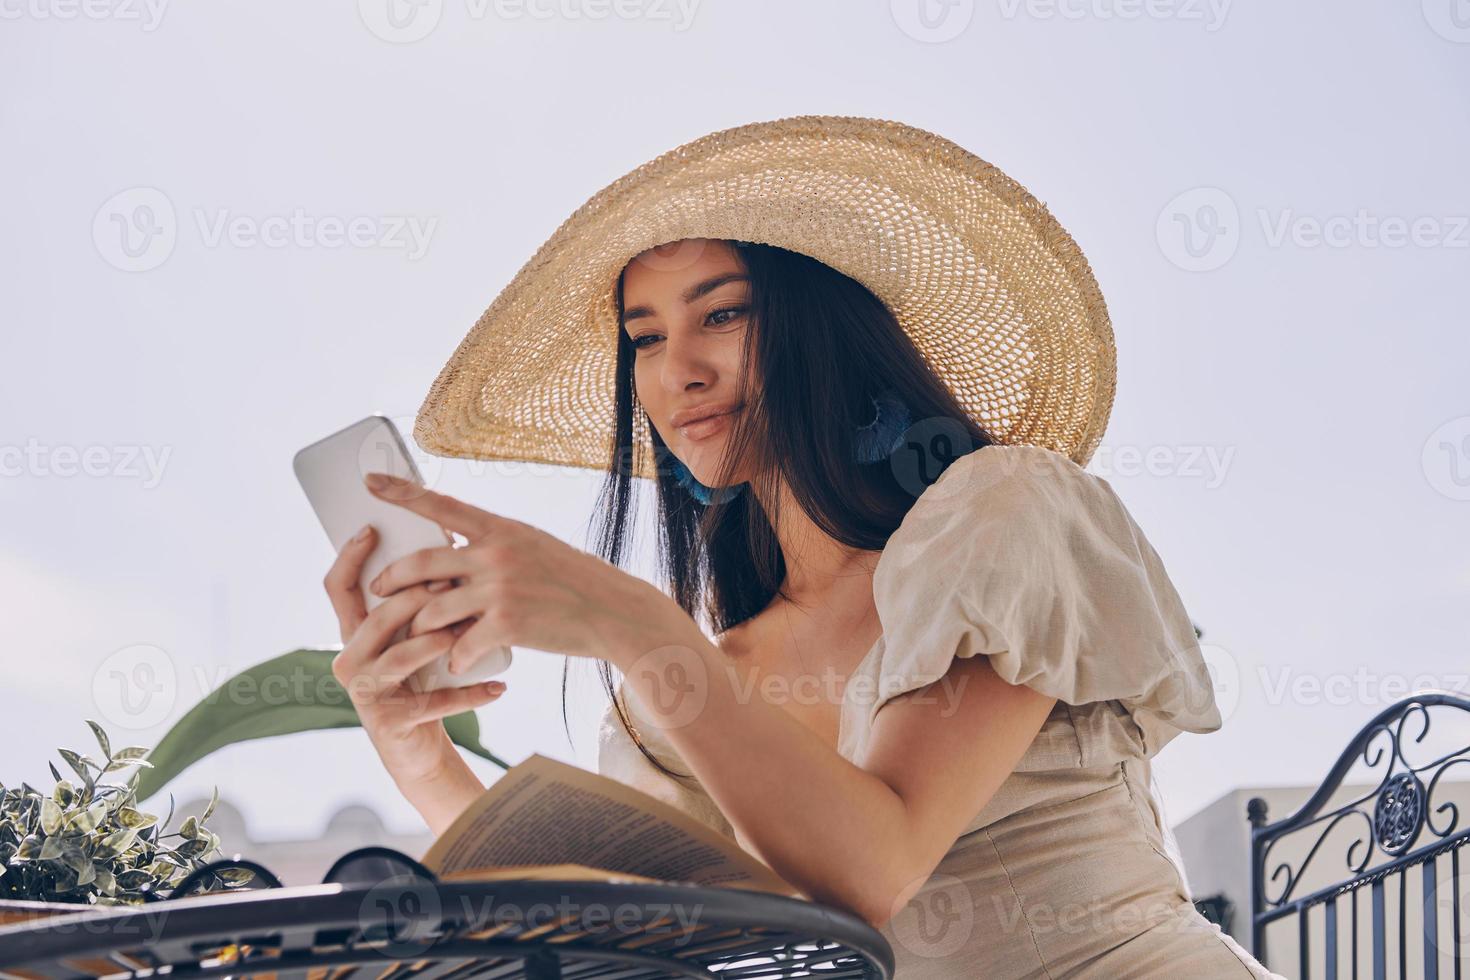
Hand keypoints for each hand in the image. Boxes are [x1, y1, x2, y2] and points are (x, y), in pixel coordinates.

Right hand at [322, 524, 506, 784]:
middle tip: (451, 585)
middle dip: (416, 598)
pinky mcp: (390, 722)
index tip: (372, 528)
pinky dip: (470, 695)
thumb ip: (415, 602)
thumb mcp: (411, 637)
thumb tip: (447, 545)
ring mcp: (366, 693)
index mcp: (354, 633)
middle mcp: (350, 660)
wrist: (418, 746)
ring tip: (469, 632)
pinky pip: (434, 703)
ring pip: (401, 656)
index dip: (350, 557)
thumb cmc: (420, 679)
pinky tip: (498, 688)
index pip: (339, 588)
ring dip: (438, 641)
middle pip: (378, 618)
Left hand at [361, 472, 684, 674]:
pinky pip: (460, 645)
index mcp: (501, 529)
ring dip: (420, 629)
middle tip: (379, 590)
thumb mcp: (534, 548)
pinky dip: (454, 659)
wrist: (612, 611)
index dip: (401, 492)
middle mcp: (496, 554)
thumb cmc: (573, 581)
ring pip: (432, 609)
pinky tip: (456, 665)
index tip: (370, 480)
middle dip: (393, 580)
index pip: (441, 505)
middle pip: (422, 563)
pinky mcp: (506, 625)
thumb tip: (451, 558)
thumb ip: (493, 549)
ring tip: (419, 638)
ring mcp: (500, 589)